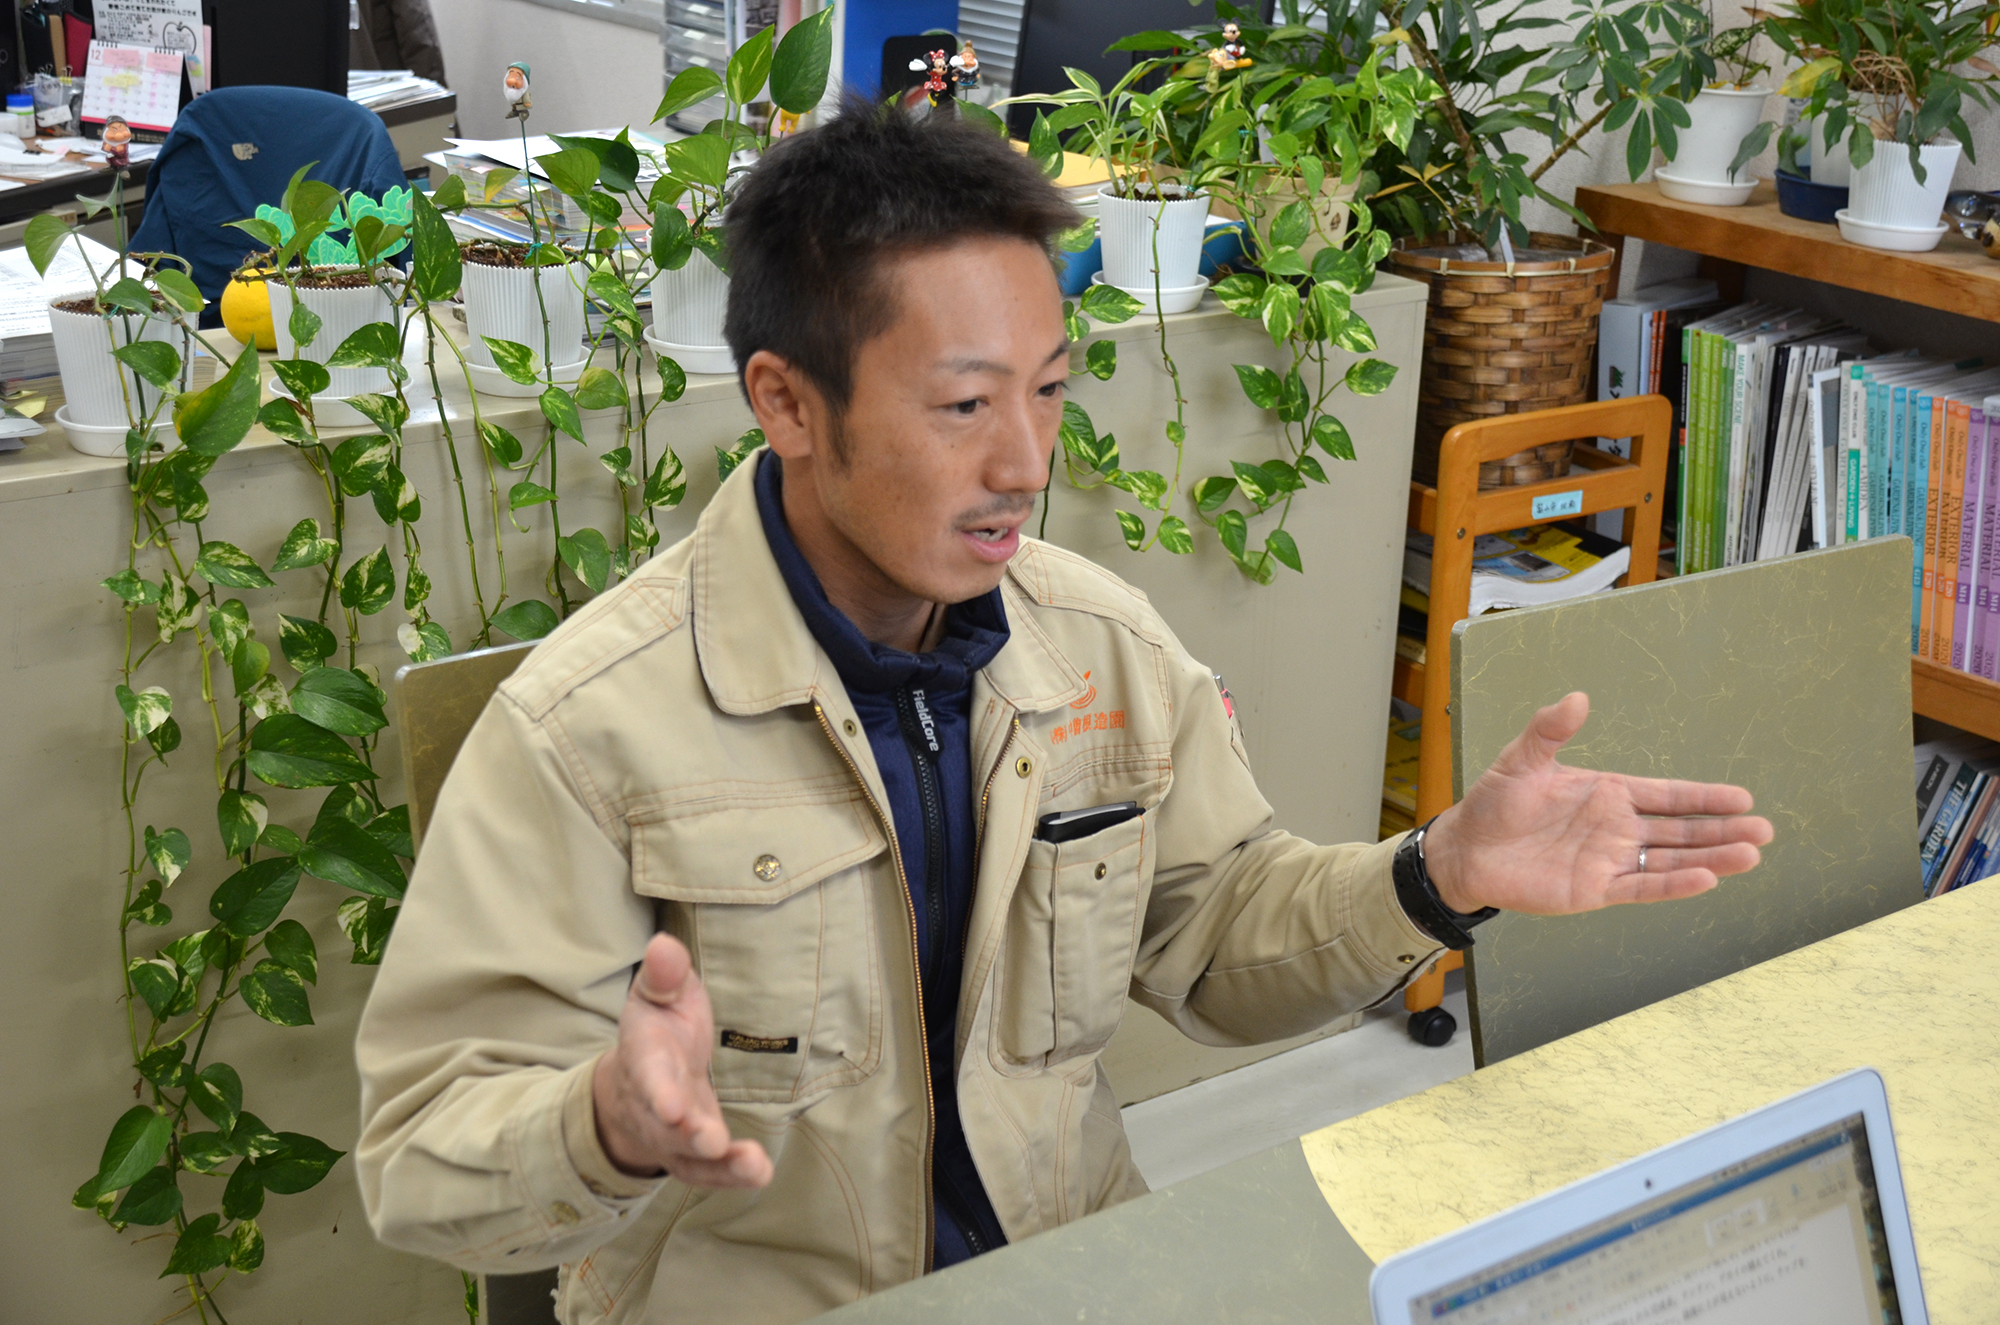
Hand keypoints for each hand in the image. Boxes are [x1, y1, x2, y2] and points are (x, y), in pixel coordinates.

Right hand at [591, 934, 773, 1187]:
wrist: (636, 1081)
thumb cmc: (658, 1029)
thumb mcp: (657, 993)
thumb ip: (664, 975)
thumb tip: (663, 944)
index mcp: (644, 1057)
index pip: (649, 1075)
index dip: (660, 1092)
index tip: (673, 1106)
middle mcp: (654, 1103)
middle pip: (667, 1126)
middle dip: (687, 1134)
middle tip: (711, 1140)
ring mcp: (672, 1136)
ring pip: (689, 1157)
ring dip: (719, 1164)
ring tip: (754, 1166)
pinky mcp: (693, 1156)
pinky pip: (710, 1173)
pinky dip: (732, 1177)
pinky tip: (759, 1174)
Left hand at [1423, 692, 1772, 915]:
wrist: (1465, 850)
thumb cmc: (1495, 803)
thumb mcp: (1521, 760)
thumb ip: (1550, 730)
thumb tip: (1578, 697)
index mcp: (1608, 793)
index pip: (1667, 795)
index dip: (1704, 797)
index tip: (1743, 798)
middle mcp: (1617, 828)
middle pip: (1680, 830)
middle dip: (1722, 830)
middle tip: (1765, 830)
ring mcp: (1609, 860)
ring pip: (1670, 861)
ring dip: (1710, 859)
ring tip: (1750, 855)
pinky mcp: (1594, 889)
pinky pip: (1641, 888)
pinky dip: (1672, 885)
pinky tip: (1705, 880)